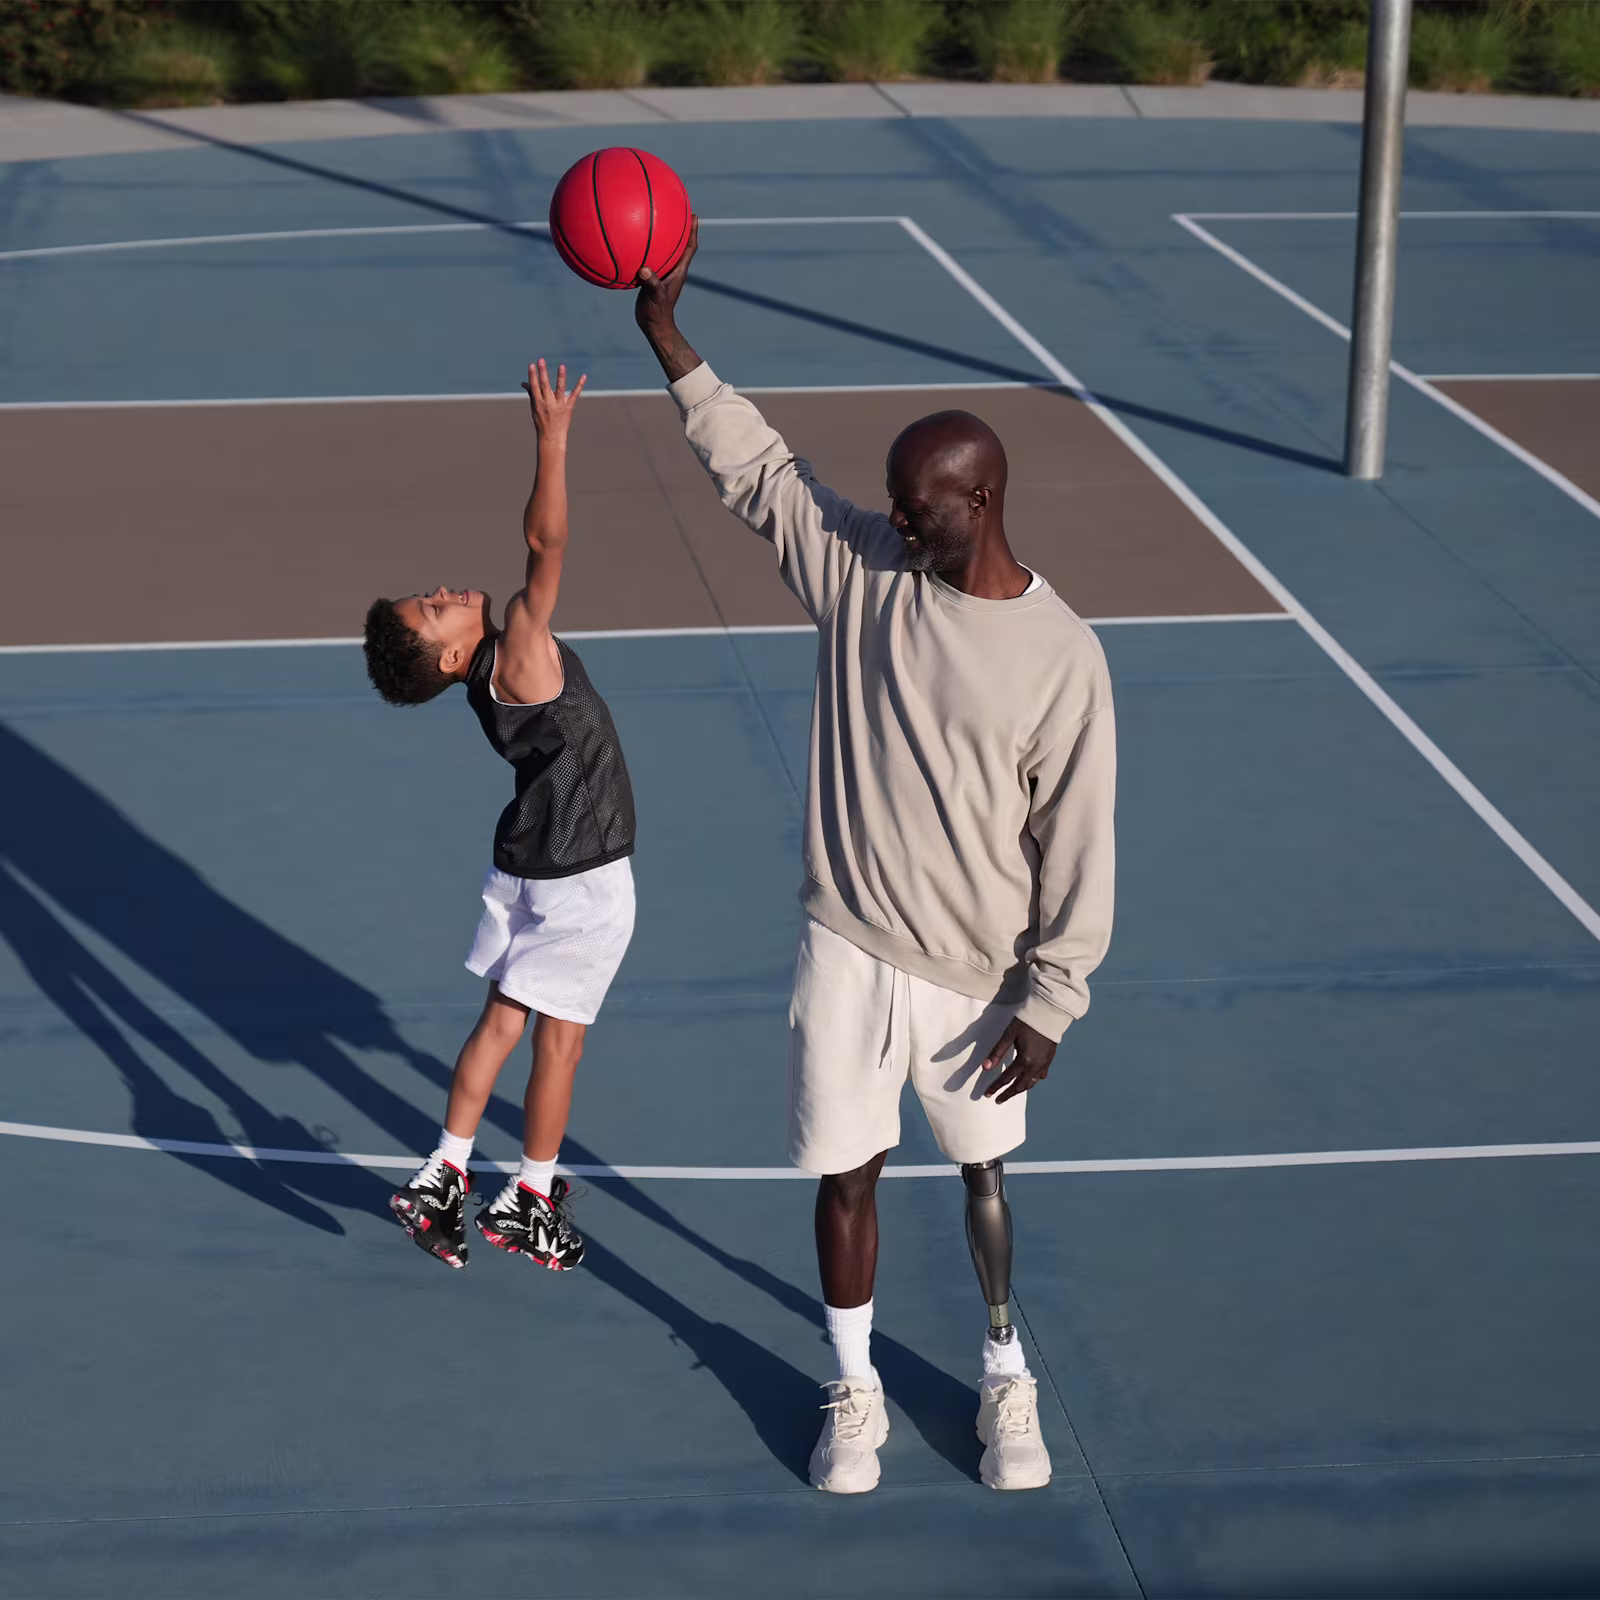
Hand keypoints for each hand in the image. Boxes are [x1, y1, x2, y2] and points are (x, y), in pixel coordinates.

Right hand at [521, 358, 585, 438]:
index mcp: (538, 403)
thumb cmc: (542, 421)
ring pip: (559, 389)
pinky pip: (575, 395)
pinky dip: (579, 386)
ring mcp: (559, 405)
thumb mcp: (534, 408)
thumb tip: (524, 382)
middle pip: (544, 385)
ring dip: (560, 377)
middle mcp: (548, 403)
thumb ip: (531, 393)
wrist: (552, 437)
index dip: (532, 376)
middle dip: (542, 372)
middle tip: (541, 360)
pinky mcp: (569, 407)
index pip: (534, 387)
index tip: (531, 365)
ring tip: (561, 366)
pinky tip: (584, 376)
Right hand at [635, 216, 698, 340]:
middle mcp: (673, 270)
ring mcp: (663, 274)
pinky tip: (633, 244)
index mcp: (678, 271)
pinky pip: (649, 260)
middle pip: (679, 245)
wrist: (653, 325)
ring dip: (663, 238)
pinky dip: (644, 251)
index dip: (692, 231)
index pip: (689, 248)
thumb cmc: (658, 312)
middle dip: (680, 228)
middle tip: (677, 211)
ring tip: (655, 221)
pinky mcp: (653, 279)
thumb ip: (651, 283)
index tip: (693, 215)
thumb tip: (643, 270)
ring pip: (665, 251)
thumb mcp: (655, 296)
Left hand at [980, 1018, 1055, 1105]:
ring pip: (1031, 1083)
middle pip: (1019, 1086)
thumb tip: (986, 1067)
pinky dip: (1032, 1081)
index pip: (1006, 1079)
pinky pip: (1040, 1076)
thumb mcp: (1009, 1035)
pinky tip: (1029, 1080)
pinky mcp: (1049, 1060)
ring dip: (1020, 1090)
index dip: (996, 1087)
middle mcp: (1035, 1066)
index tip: (987, 1094)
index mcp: (1024, 1061)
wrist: (1049, 1013)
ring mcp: (1044, 1064)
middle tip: (998, 1099)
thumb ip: (997, 1052)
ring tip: (1011, 1093)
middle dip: (1008, 1094)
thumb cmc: (1027, 1022)